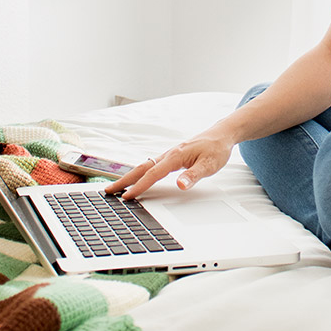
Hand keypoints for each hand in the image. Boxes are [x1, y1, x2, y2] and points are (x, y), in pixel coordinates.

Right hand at [104, 132, 234, 199]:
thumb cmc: (216, 149)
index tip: (127, 196)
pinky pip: (151, 166)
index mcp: (175, 156)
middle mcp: (169, 155)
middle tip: (109, 191)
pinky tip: (137, 180)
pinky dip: (140, 173)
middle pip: (142, 168)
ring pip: (145, 167)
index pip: (153, 173)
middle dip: (125, 180)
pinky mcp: (171, 158)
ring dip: (130, 177)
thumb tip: (180, 185)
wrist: (221, 135)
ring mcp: (169, 156)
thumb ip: (194, 175)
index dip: (139, 186)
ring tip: (117, 187)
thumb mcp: (210, 165)